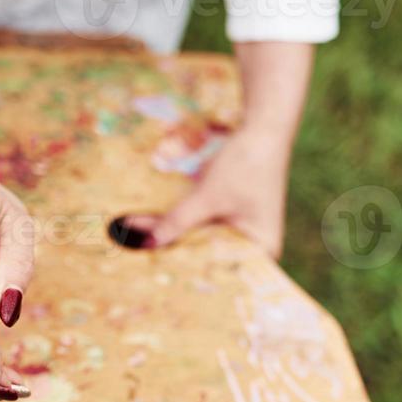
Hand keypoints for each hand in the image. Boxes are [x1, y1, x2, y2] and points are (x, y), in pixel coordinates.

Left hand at [127, 126, 292, 258]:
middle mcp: (255, 246)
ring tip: (137, 241)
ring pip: (202, 239)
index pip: (220, 271)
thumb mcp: (209, 196)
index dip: (186, 272)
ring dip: (173, 235)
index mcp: (262, 251)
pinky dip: (182, 221)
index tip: (153, 274)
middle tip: (140, 260)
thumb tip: (148, 243)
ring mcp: (243, 230)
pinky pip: (204, 224)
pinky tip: (152, 224)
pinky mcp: (232, 215)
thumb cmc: (246, 165)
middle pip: (209, 256)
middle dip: (176, 253)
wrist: (263, 127)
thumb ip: (179, 221)